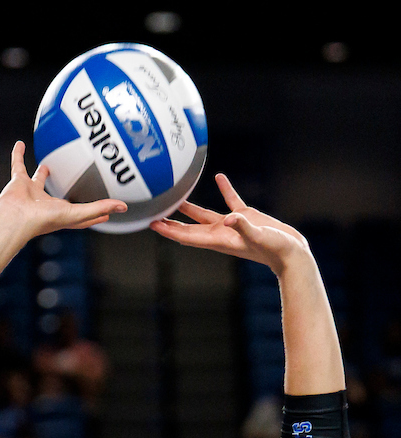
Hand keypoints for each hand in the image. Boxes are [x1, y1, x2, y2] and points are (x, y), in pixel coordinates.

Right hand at [0, 141, 126, 237]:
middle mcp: (46, 204)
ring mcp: (31, 193)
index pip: (82, 214)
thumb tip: (122, 207)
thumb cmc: (43, 220)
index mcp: (61, 214)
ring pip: (38, 179)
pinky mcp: (18, 182)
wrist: (15, 218)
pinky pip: (18, 165)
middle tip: (76, 179)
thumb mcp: (78, 213)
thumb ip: (99, 208)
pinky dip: (18, 155)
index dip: (94, 213)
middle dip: (67, 190)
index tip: (105, 212)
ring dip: (42, 172)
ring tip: (49, 163)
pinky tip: (20, 144)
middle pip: (59, 195)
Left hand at [150, 175, 308, 275]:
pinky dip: (225, 189)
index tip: (152, 224)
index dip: (169, 230)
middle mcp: (221, 234)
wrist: (292, 253)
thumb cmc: (275, 249)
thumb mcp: (258, 236)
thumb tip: (230, 218)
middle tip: (153, 214)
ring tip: (176, 197)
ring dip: (190, 208)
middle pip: (189, 228)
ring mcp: (232, 225)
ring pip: (205, 215)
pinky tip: (218, 177)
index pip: (187, 236)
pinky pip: (231, 200)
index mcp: (219, 240)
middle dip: (171, 223)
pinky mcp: (246, 216)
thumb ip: (244, 226)